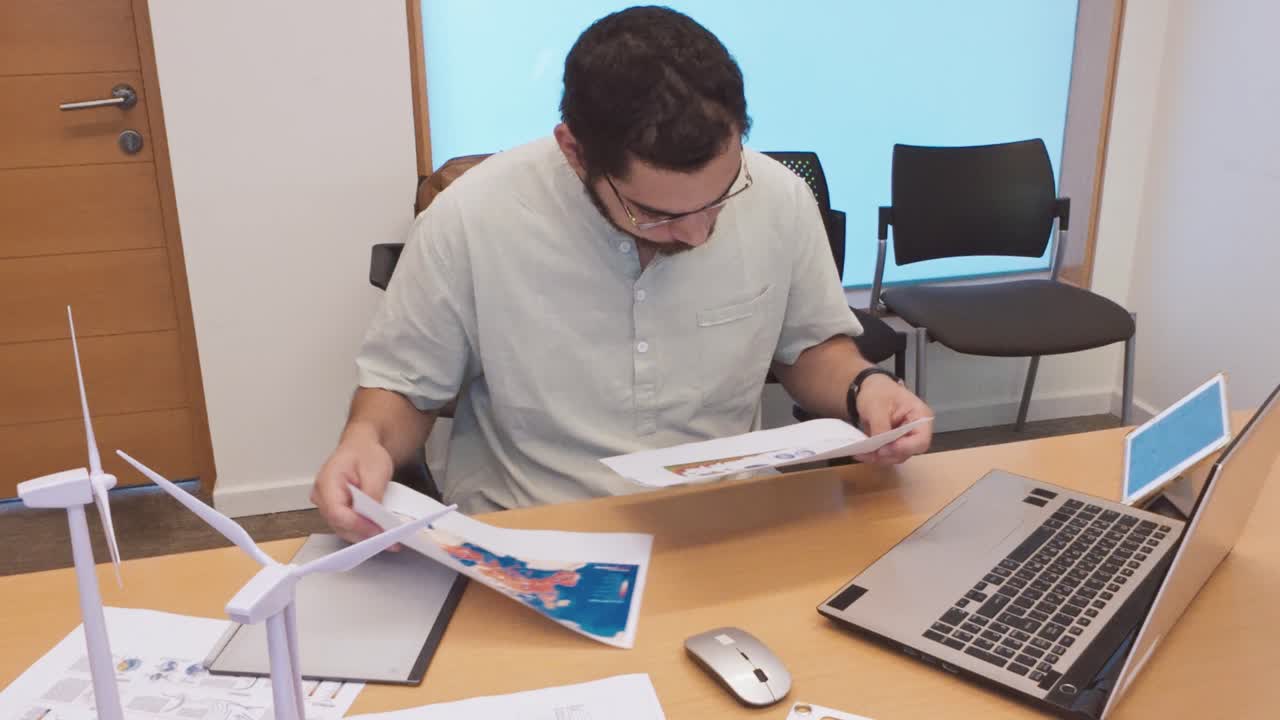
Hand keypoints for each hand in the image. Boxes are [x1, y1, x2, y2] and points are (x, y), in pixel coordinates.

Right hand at [311, 426, 395, 545]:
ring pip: (345, 530)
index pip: (337, 512)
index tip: (378, 530)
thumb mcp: (375, 470)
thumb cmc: (365, 453)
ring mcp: (327, 506)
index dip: (358, 525)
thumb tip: (375, 516)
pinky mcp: (337, 512)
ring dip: (366, 536)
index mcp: (326, 482)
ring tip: (390, 540)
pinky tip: (381, 533)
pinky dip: (365, 531)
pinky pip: (349, 527)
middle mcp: (322, 497)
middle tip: (390, 541)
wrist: (362, 447)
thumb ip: (372, 494)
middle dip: (366, 534)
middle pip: (340, 525)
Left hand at [853, 374, 932, 464]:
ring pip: (896, 456)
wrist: (869, 390)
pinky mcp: (894, 444)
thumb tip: (880, 446)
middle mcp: (916, 431)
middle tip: (868, 453)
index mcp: (920, 416)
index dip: (905, 448)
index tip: (885, 449)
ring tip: (861, 453)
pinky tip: (862, 453)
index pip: (921, 440)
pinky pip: (887, 455)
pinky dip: (875, 456)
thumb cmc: (878, 392)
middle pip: (908, 452)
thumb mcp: (877, 405)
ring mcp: (906, 439)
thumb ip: (880, 425)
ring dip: (879, 458)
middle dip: (888, 455)